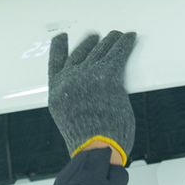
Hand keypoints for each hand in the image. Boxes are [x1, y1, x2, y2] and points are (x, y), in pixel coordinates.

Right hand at [47, 31, 135, 161]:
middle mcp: (69, 79)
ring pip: (101, 51)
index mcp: (57, 91)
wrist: (95, 149)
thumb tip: (89, 96)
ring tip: (116, 35)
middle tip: (97, 37)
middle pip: (81, 54)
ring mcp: (87, 76)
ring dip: (110, 41)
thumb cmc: (87, 143)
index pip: (55, 63)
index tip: (61, 38)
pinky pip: (118, 54)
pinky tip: (129, 38)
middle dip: (91, 44)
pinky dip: (125, 44)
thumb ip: (74, 103)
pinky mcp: (107, 76)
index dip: (59, 48)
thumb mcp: (70, 120)